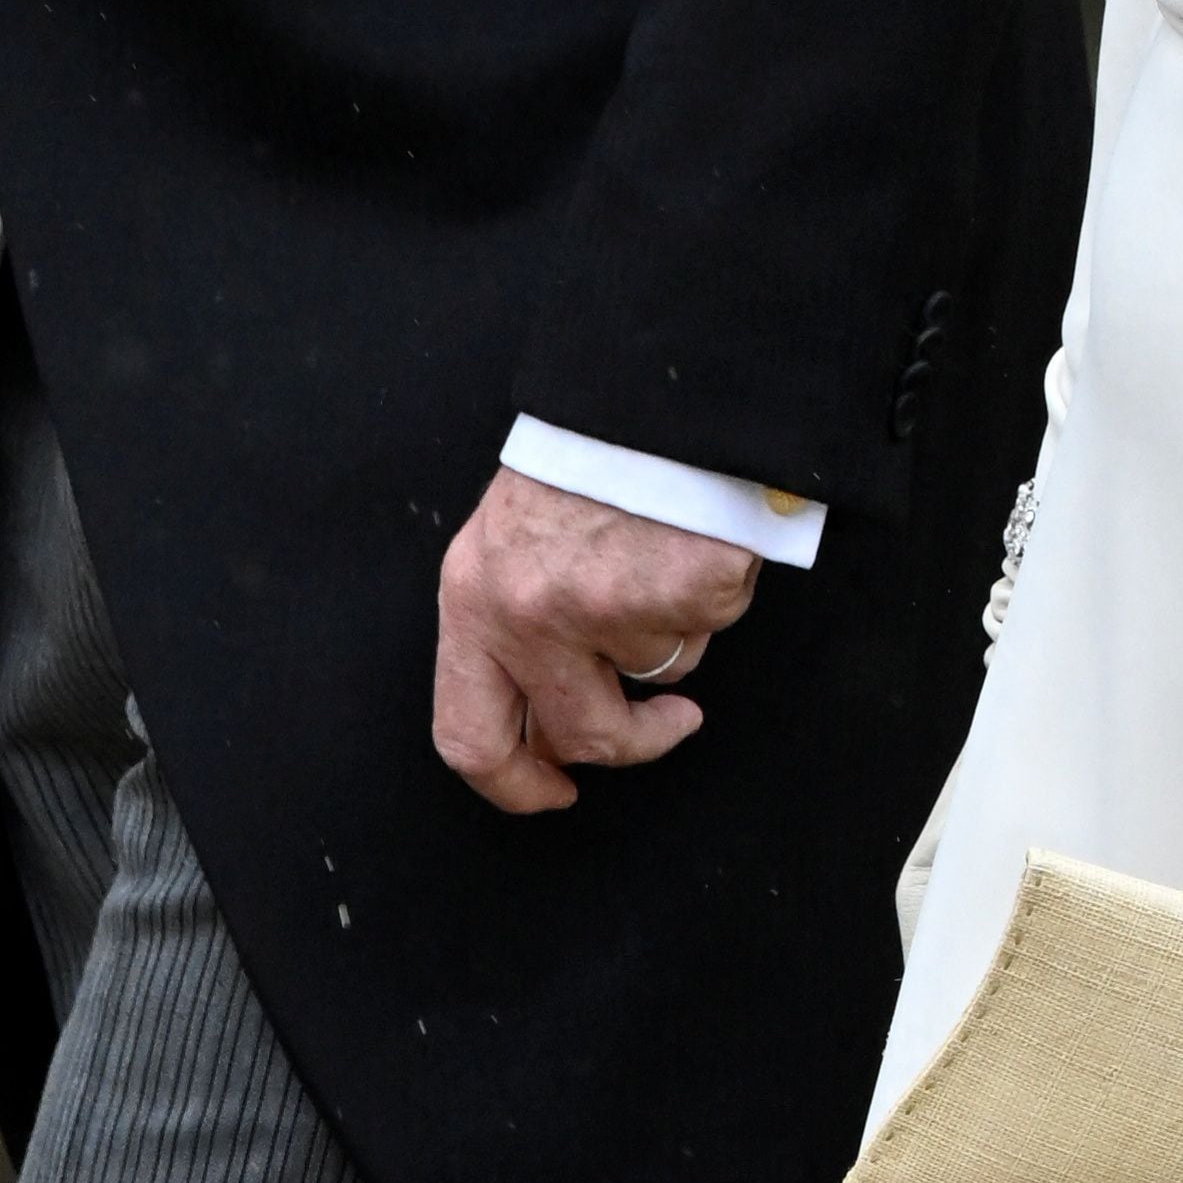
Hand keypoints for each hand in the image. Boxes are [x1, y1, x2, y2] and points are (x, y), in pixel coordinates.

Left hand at [434, 478, 760, 817]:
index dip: (514, 785)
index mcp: (473, 600)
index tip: (554, 791)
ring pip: (658, 673)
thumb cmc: (584, 464)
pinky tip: (696, 538)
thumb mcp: (512, 544)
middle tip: (665, 729)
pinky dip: (713, 591)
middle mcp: (528, 615)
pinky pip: (709, 626)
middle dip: (634, 745)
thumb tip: (552, 728)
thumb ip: (515, 631)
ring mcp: (607, 609)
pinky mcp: (681, 596)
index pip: (468, 735)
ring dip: (675, 630)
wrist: (646, 392)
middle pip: (583, 737)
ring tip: (666, 554)